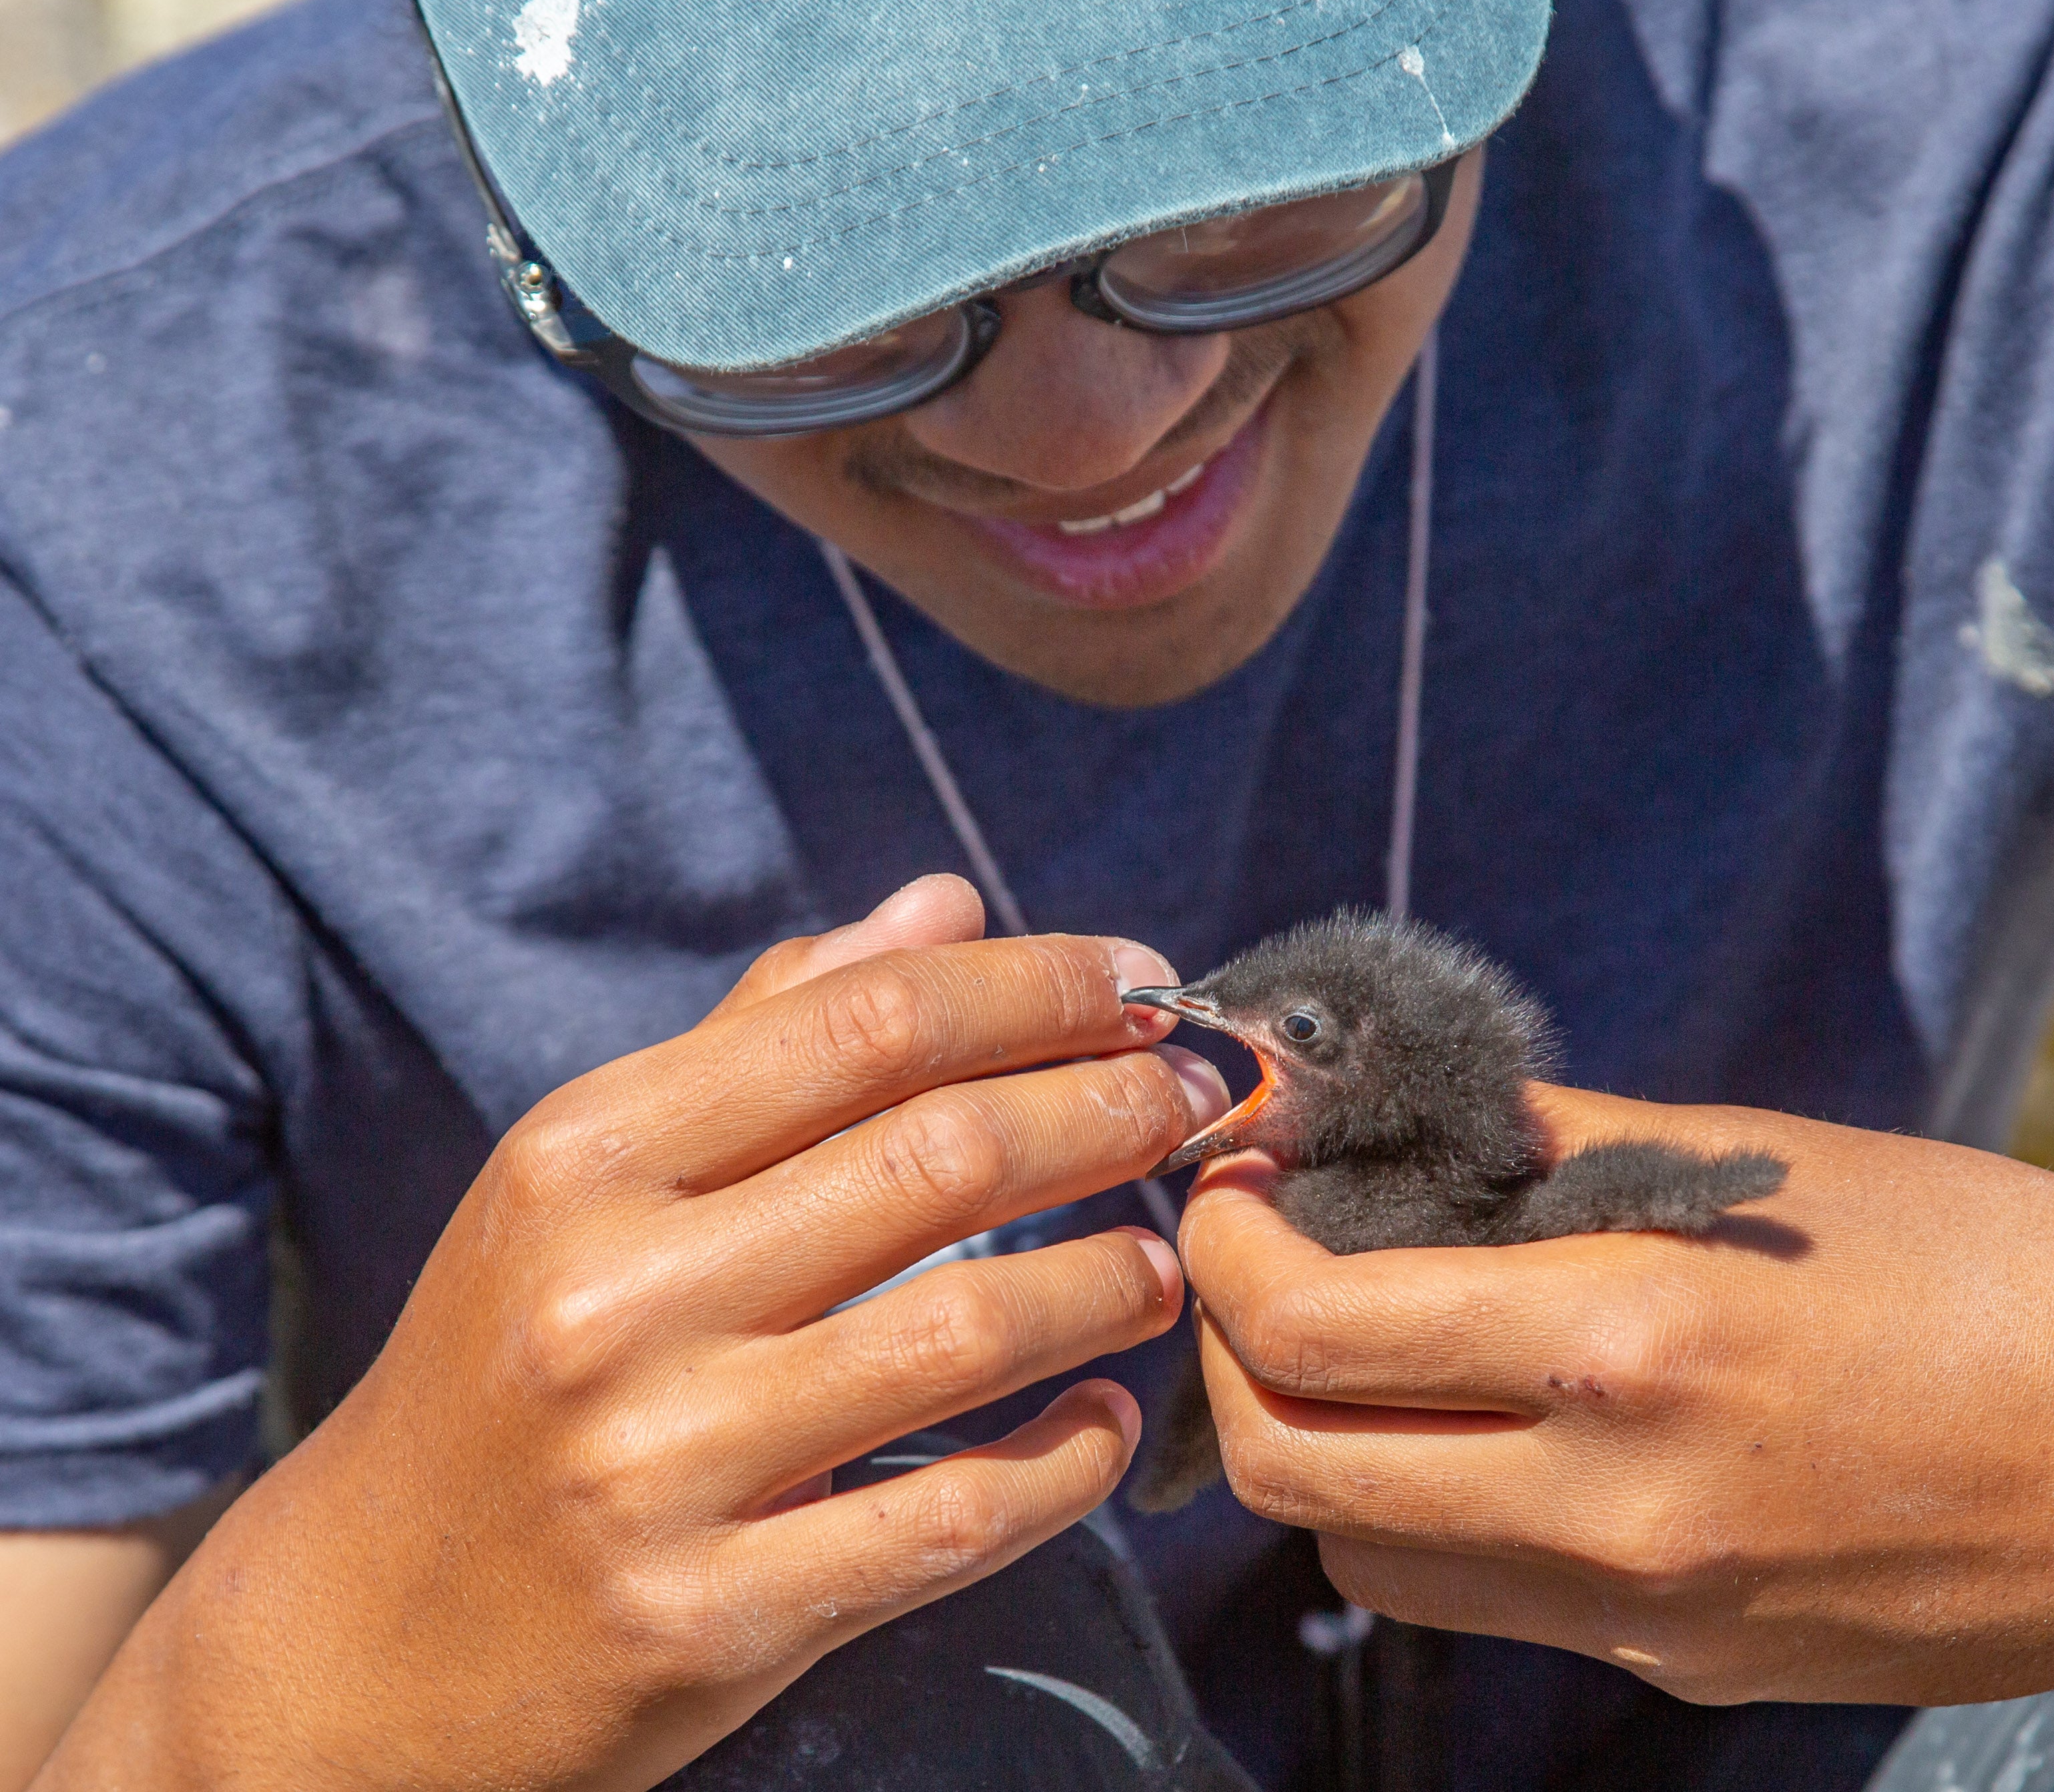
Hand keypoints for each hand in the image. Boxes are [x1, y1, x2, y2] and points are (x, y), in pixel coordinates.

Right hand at [42, 876, 1222, 1790]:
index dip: (1042, 991)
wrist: (360, 1643)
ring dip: (1111, 1282)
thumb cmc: (505, 1373)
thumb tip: (943, 903)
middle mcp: (617, 1298)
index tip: (1146, 986)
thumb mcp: (587, 1184)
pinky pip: (955, 1519)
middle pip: (946, 1155)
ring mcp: (662, 1465)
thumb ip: (766, 1035)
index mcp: (585, 1160)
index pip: (868, 1023)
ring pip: (972, 1331)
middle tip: (1199, 1104)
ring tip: (1164, 1263)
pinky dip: (1068, 1461)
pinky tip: (1110, 1421)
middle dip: (1114, 1113)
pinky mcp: (714, 1616)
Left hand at [1177, 1083, 2053, 1705]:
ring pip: (1377, 1562)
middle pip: (1294, 1479)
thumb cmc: (2006, 1264)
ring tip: (1381, 1343)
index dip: (1224, 1248)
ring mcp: (1657, 1619)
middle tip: (1270, 1259)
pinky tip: (1513, 1423)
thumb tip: (1396, 1116)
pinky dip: (1454, 1514)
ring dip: (1334, 1449)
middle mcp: (1619, 1513)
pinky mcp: (1699, 1673)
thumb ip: (1558, 1147)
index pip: (1305, 1333)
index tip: (1236, 1181)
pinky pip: (1505, 1604)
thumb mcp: (1767, 1160)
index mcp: (1629, 1349)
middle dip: (1236, 1360)